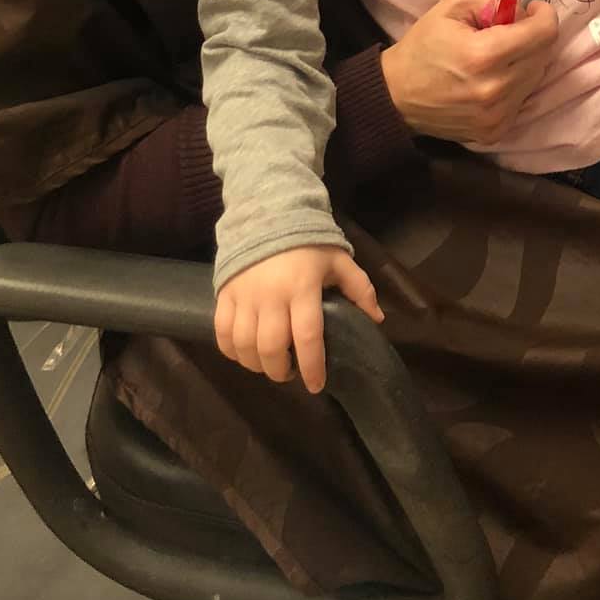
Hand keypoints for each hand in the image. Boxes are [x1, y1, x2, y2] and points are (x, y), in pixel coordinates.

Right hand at [215, 245, 383, 393]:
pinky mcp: (225, 295)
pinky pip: (222, 334)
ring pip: (245, 346)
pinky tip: (246, 354)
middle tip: (292, 373)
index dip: (312, 367)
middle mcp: (271, 295)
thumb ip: (360, 289)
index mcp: (303, 287)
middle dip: (282, 371)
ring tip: (271, 365)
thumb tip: (377, 320)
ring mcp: (244, 296)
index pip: (308, 336)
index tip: (316, 386)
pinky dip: (232, 352)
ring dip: (258, 365)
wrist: (268, 214)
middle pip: (272, 348)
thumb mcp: (339, 260)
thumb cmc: (309, 242)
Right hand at [381, 0, 560, 147]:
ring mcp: (497, 116)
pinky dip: (515, 85)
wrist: (396, 96)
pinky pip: (522, 100)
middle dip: (533, 36)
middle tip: (511, 30)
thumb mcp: (452, 6)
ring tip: (499, 56)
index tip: (532, 9)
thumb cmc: (423, 46)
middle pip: (544, 55)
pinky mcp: (495, 132)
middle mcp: (496, 90)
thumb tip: (524, 10)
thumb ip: (493, 1)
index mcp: (484, 55)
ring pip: (536, 78)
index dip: (544, 15)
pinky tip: (492, 79)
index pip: (544, 34)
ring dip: (525, 61)